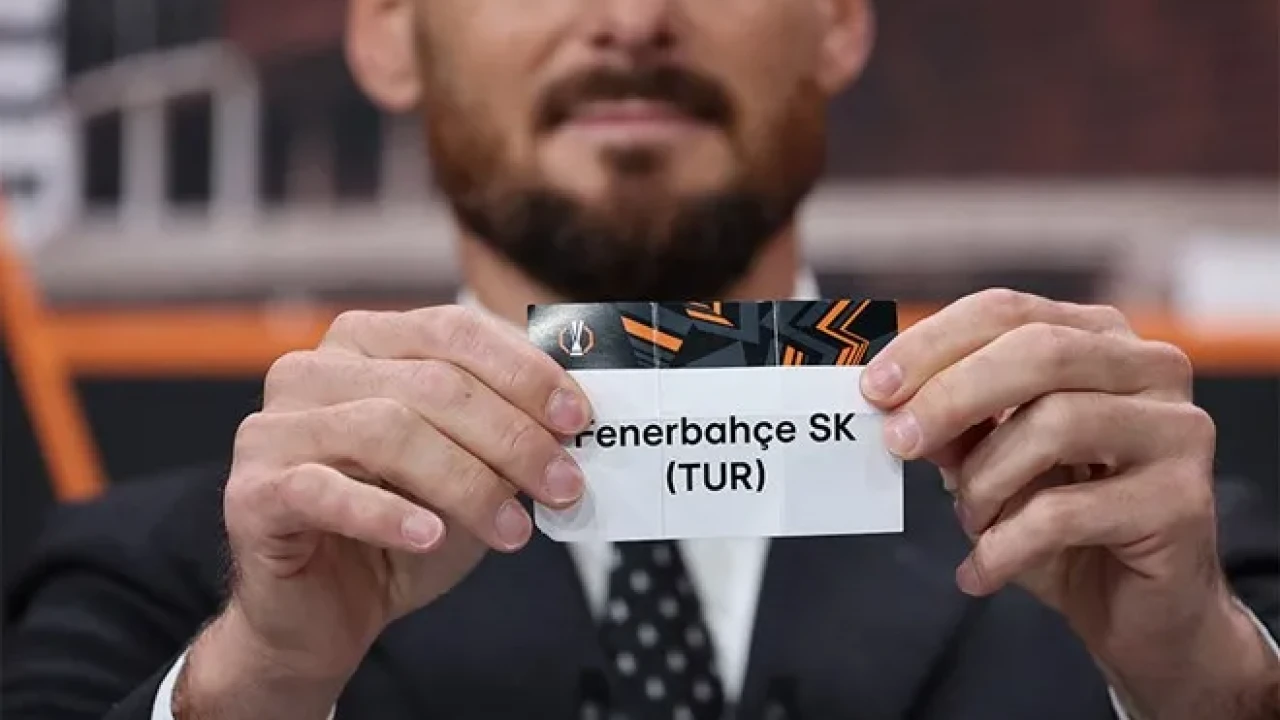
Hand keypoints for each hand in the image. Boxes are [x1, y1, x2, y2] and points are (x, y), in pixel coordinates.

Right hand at [178, 306, 590, 714]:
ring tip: (516, 531)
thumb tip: (579, 414)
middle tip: (565, 485)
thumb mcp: (473, 471)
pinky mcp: (252, 491)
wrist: (323, 615)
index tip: (579, 419)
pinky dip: (386, 514)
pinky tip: (431, 536)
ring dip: (468, 483)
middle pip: (432, 383)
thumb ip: (513, 433)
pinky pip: (324, 491)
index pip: (454, 330)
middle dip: (513, 436)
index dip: (525, 371)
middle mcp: (314, 370)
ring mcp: (273, 428)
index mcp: (368, 343)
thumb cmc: (405, 527)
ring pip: (389, 431)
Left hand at [861, 289, 1275, 717]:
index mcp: (1098, 338)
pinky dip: (1003, 545)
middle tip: (897, 441)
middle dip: (950, 395)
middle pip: (1038, 352)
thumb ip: (954, 423)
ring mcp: (1177, 430)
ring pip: (1056, 423)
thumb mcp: (994, 460)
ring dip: (985, 480)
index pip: (1006, 312)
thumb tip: (892, 405)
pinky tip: (979, 571)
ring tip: (969, 518)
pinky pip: (1065, 512)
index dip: (932, 344)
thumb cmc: (1064, 519)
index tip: (874, 388)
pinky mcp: (1183, 500)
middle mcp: (1149, 368)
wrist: (1143, 607)